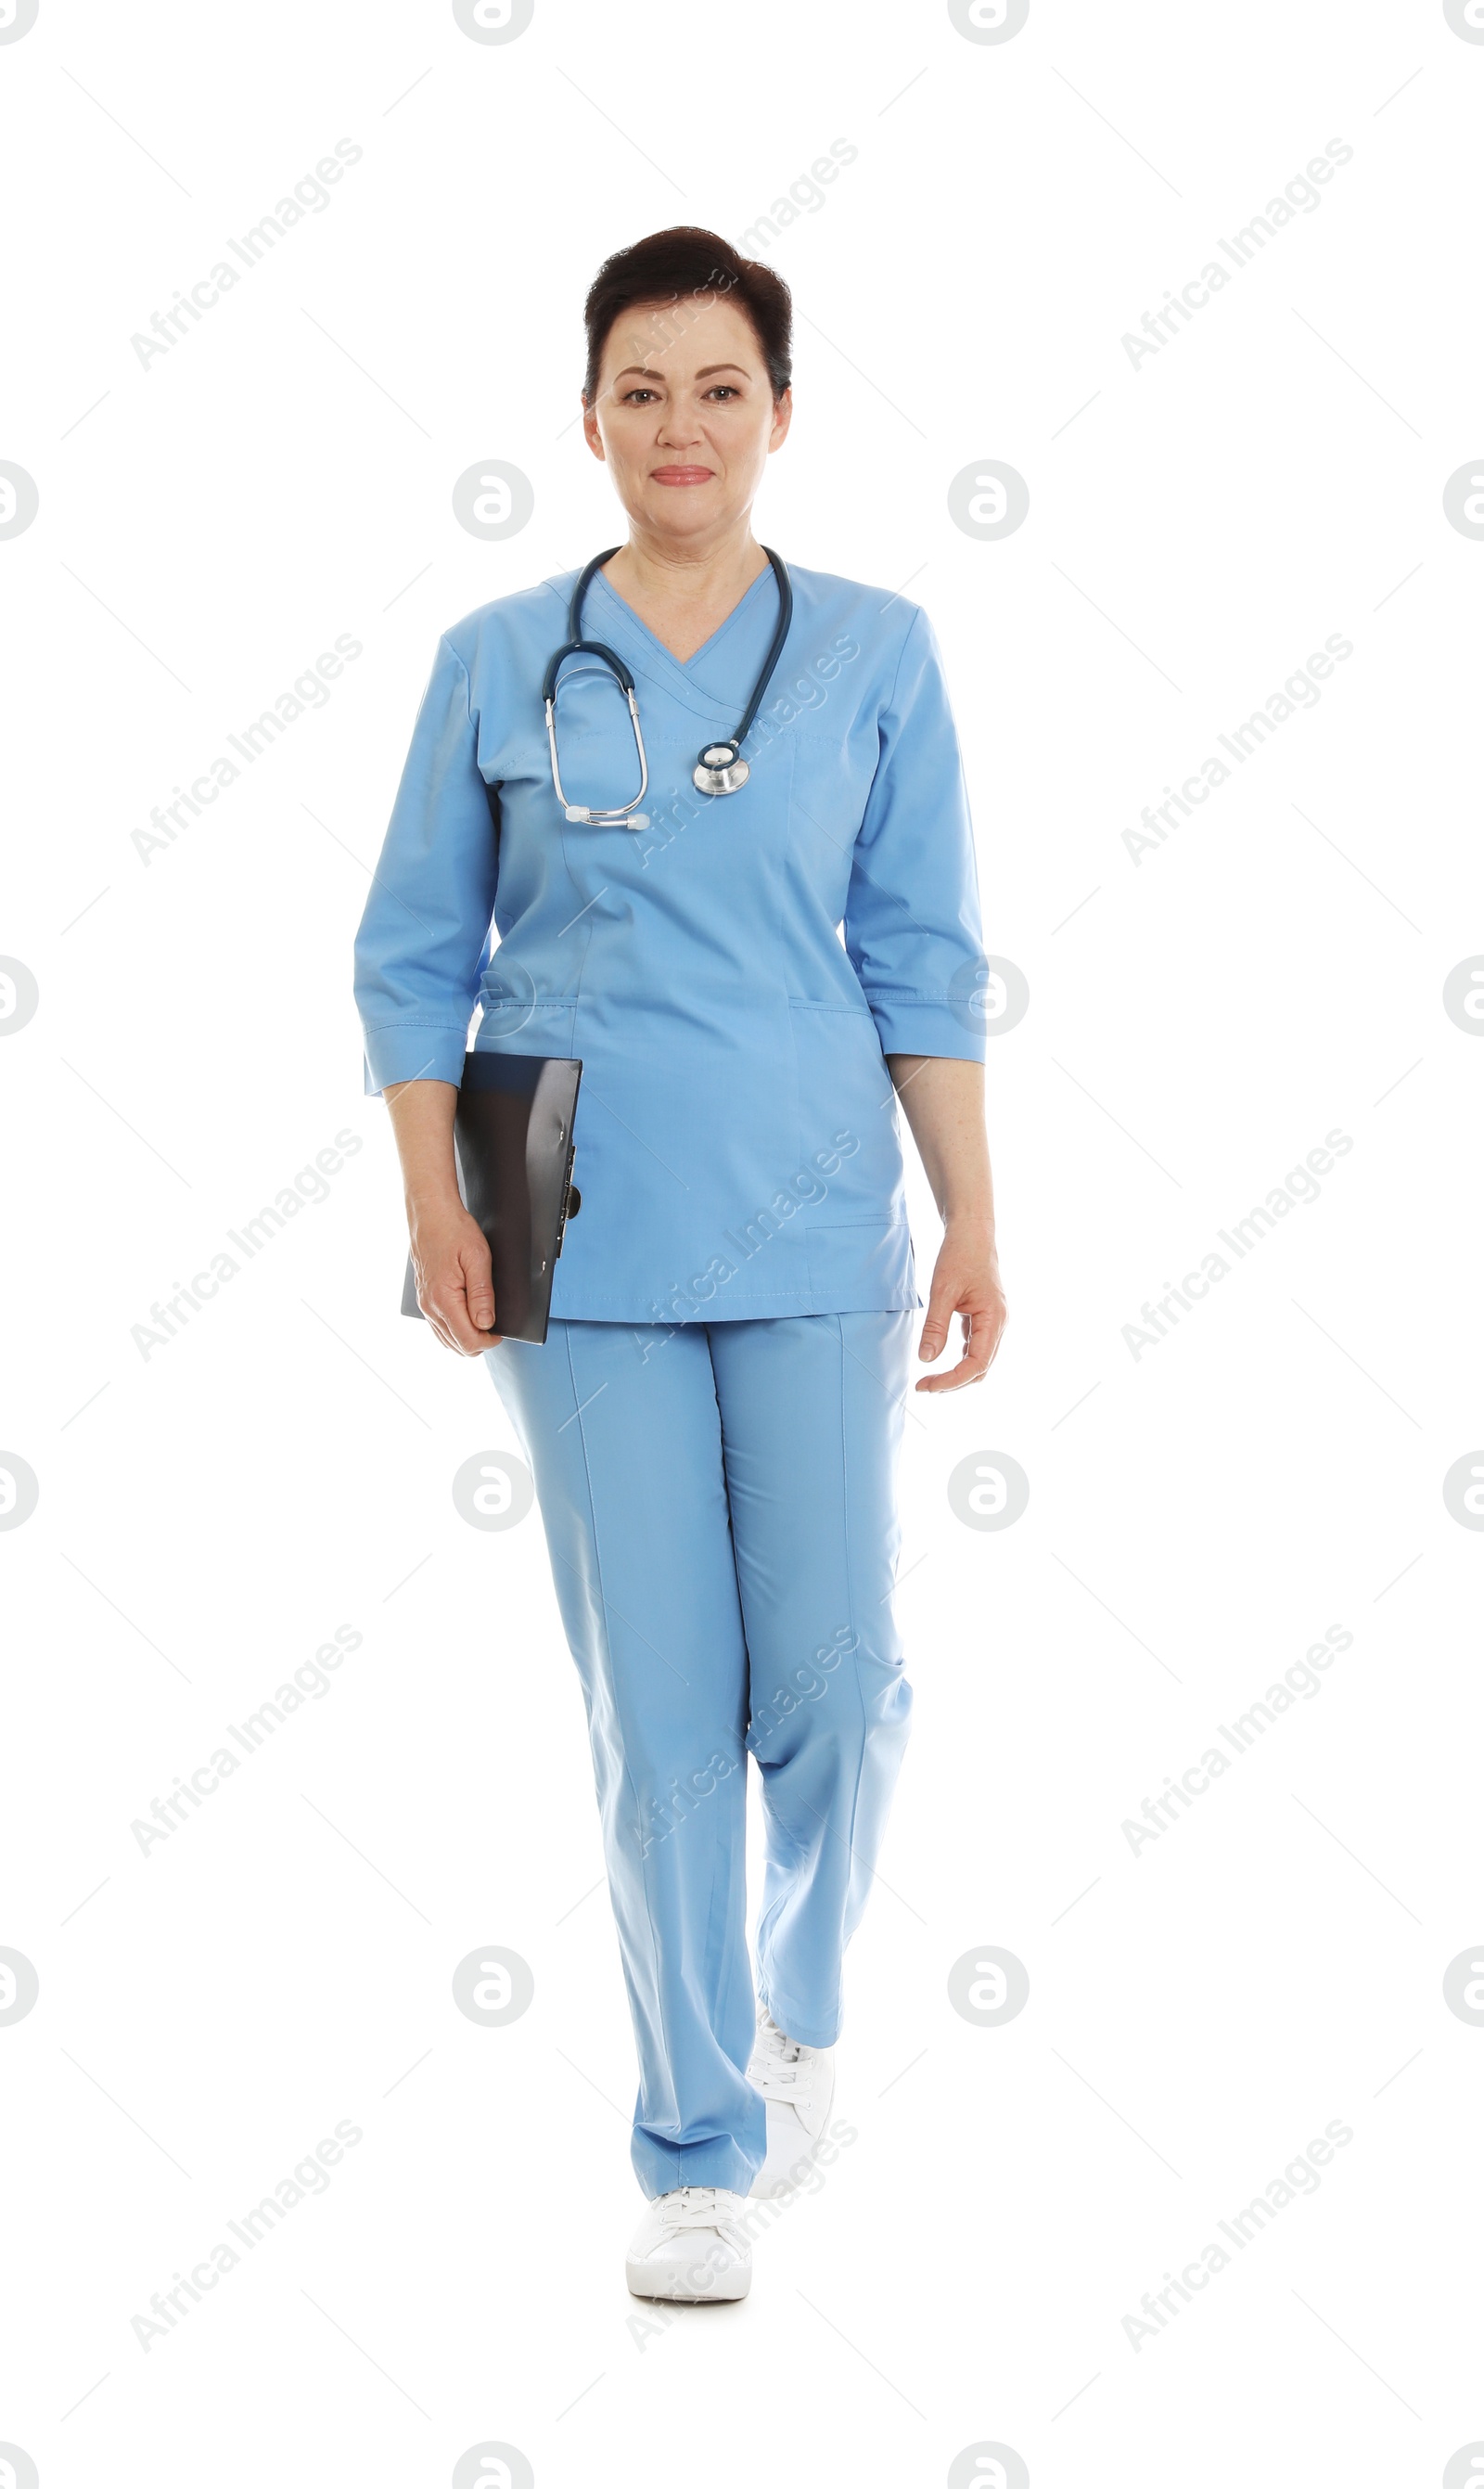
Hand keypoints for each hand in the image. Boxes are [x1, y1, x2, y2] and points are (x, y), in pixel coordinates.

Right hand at [408, 1200, 499, 1354]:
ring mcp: (424, 1304)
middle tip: (493, 1323)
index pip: (468, 1341)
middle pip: (457, 1346)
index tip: (500, 1331)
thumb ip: (482, 1294)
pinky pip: (438, 1327)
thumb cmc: (453, 1230)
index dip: (489, 1341)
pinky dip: (454, 1329)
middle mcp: (430, 1306)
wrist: (431, 1214)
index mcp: (444, 1299)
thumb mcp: (478, 1259)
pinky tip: (466, 1316)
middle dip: (479, 1341)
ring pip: (446, 1340)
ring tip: (482, 1318)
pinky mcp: (423, 1298)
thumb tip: (486, 1323)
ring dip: (466, 1336)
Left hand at [916, 1224, 1005, 1391]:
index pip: (977, 1364)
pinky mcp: (983, 1319)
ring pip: (978, 1361)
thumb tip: (926, 1358)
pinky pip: (974, 1348)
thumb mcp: (942, 1290)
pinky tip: (937, 1359)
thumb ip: (935, 1326)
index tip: (926, 1385)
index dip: (952, 1380)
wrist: (972, 1233)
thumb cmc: (960, 1256)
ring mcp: (992, 1323)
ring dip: (955, 1374)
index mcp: (994, 1319)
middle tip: (922, 1386)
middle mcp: (998, 1325)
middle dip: (953, 1382)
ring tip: (929, 1379)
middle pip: (980, 1369)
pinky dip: (957, 1360)